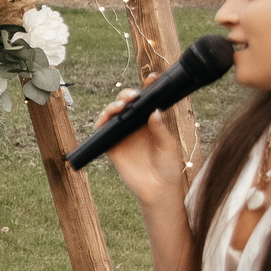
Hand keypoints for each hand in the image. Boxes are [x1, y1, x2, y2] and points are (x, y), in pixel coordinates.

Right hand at [91, 87, 186, 207]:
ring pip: (113, 114)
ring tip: (121, 106)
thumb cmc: (168, 168)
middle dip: (127, 95)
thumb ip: (160, 129)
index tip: (151, 79)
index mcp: (150, 122)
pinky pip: (102, 131)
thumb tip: (153, 111)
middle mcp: (134, 126)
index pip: (147, 101)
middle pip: (127, 104)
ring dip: (114, 106)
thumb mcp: (168, 146)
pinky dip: (102, 121)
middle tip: (133, 96)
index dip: (147, 89)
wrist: (158, 191)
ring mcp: (122, 135)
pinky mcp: (111, 147)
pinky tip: (107, 118)